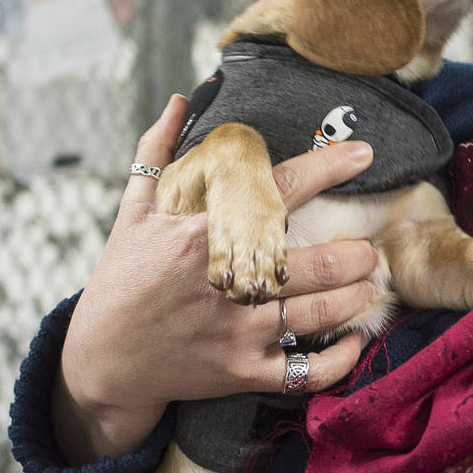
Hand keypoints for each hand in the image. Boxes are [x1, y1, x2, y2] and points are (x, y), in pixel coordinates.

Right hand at [52, 94, 384, 462]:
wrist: (101, 360)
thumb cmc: (122, 279)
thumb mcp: (133, 212)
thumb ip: (157, 151)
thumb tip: (182, 100)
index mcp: (202, 234)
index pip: (279, 192)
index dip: (328, 168)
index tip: (364, 153)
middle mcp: (225, 281)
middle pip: (316, 261)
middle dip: (356, 252)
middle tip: (370, 245)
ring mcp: (236, 331)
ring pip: (320, 312)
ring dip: (357, 295)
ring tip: (370, 282)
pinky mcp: (241, 372)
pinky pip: (307, 373)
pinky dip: (341, 359)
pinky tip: (355, 340)